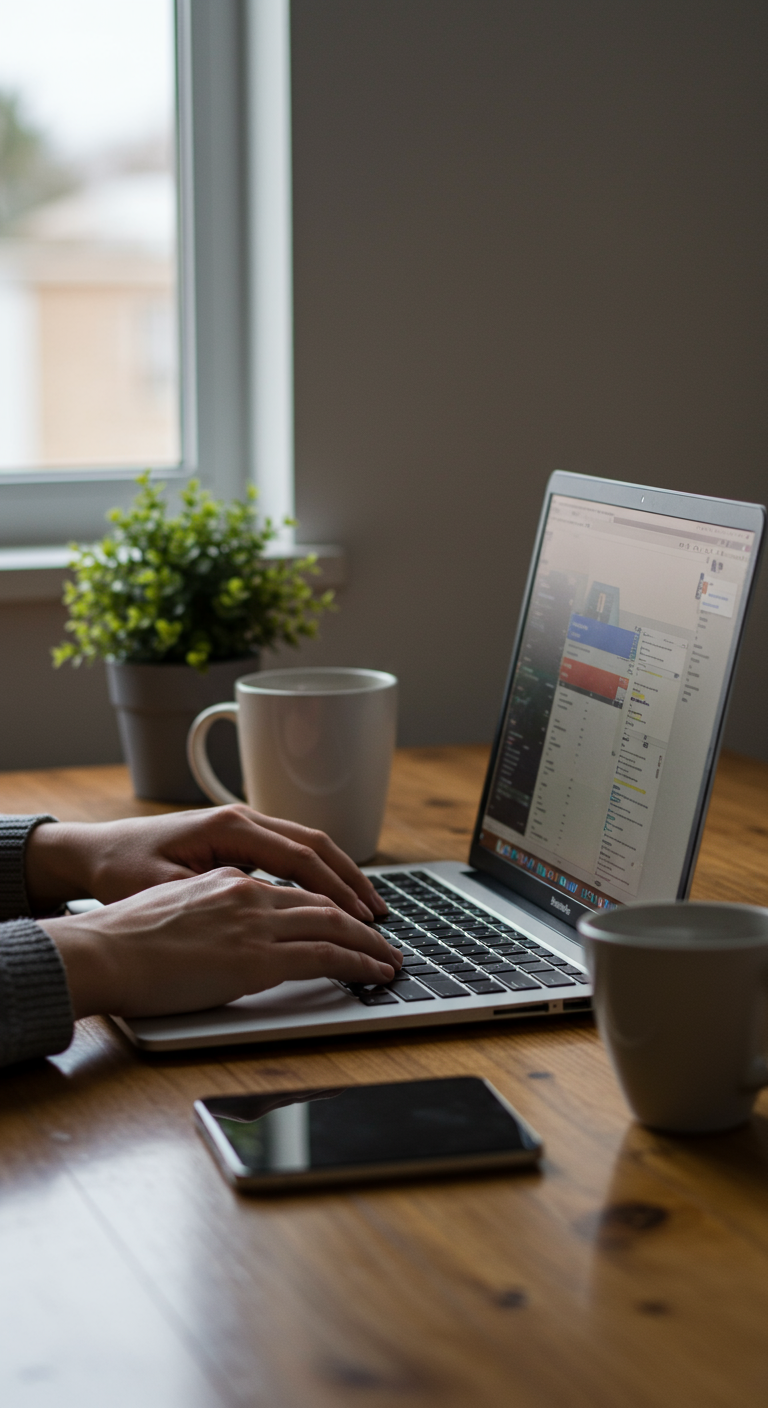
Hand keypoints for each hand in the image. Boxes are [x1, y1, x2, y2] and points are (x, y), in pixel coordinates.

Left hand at [25, 806, 387, 920]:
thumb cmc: (122, 871)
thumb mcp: (163, 888)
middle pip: (315, 844)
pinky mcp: (238, 838)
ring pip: (307, 844)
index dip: (336, 889)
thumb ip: (212, 897)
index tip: (361, 917)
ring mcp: (242, 825)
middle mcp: (241, 819)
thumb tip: (259, 912)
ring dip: (339, 874)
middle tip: (379, 914)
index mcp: (228, 827)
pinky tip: (331, 896)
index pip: (300, 857)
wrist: (94, 851)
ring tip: (367, 906)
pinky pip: (290, 851)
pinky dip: (318, 871)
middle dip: (351, 880)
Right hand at [41, 868, 400, 1019]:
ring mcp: (255, 924)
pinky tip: (374, 970)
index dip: (329, 899)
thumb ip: (212, 910)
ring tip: (389, 957)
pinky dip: (358, 962)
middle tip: (382, 935)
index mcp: (229, 879)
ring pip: (333, 924)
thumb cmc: (124, 939)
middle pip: (323, 900)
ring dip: (368, 942)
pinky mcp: (256, 959)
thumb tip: (228, 930)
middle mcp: (249, 892)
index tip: (347, 914)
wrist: (102, 951)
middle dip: (359, 918)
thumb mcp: (175, 906)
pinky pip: (325, 956)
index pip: (294, 886)